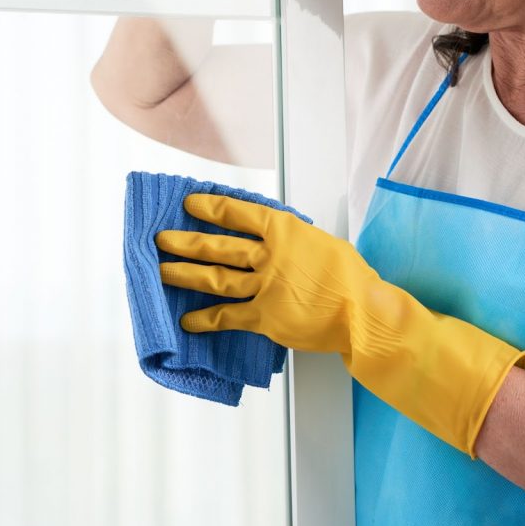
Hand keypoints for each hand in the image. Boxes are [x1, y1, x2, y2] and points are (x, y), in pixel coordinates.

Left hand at [156, 192, 382, 354]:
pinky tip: (187, 321)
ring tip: (162, 272)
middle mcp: (270, 256)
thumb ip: (292, 241)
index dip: (211, 208)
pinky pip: (227, 317)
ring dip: (185, 275)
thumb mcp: (320, 242)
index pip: (239, 212)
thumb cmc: (350, 277)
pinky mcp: (265, 318)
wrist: (363, 311)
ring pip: (215, 279)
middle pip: (218, 247)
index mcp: (285, 231)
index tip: (191, 205)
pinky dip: (205, 319)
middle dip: (186, 243)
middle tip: (162, 239)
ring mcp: (265, 287)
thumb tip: (274, 240)